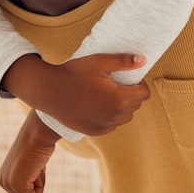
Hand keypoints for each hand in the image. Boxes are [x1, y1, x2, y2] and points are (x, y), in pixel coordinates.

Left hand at [0, 110, 59, 192]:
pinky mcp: (16, 185)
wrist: (39, 131)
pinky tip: (37, 168)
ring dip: (40, 184)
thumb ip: (28, 173)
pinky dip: (41, 186)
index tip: (35, 164)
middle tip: (36, 165)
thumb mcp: (32, 163)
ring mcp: (8, 184)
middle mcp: (3, 181)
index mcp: (4, 177)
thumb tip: (34, 174)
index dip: (37, 181)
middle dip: (38, 185)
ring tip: (36, 165)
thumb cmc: (39, 144)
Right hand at [1, 52, 151, 135]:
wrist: (48, 91)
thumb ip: (123, 61)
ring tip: (106, 93)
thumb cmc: (74, 73)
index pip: (145, 93)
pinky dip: (110, 115)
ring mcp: (105, 126)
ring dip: (122, 106)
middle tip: (114, 82)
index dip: (139, 83)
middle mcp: (115, 116)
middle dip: (130, 93)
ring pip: (125, 116)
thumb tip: (143, 61)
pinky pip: (112, 124)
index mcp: (119, 99)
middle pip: (136, 105)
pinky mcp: (95, 131)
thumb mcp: (99, 61)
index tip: (126, 76)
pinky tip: (98, 104)